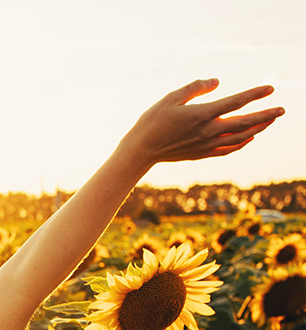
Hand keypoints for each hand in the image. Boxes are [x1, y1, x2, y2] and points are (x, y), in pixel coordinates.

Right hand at [119, 79, 283, 166]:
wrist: (141, 150)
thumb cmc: (152, 121)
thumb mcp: (170, 98)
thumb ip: (195, 88)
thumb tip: (217, 82)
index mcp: (201, 114)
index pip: (235, 102)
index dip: (254, 95)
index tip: (270, 88)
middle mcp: (208, 131)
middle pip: (245, 123)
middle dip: (266, 115)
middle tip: (282, 110)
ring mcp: (206, 144)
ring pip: (240, 137)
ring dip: (258, 128)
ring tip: (269, 121)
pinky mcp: (202, 154)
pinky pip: (228, 149)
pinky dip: (242, 143)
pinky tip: (249, 137)